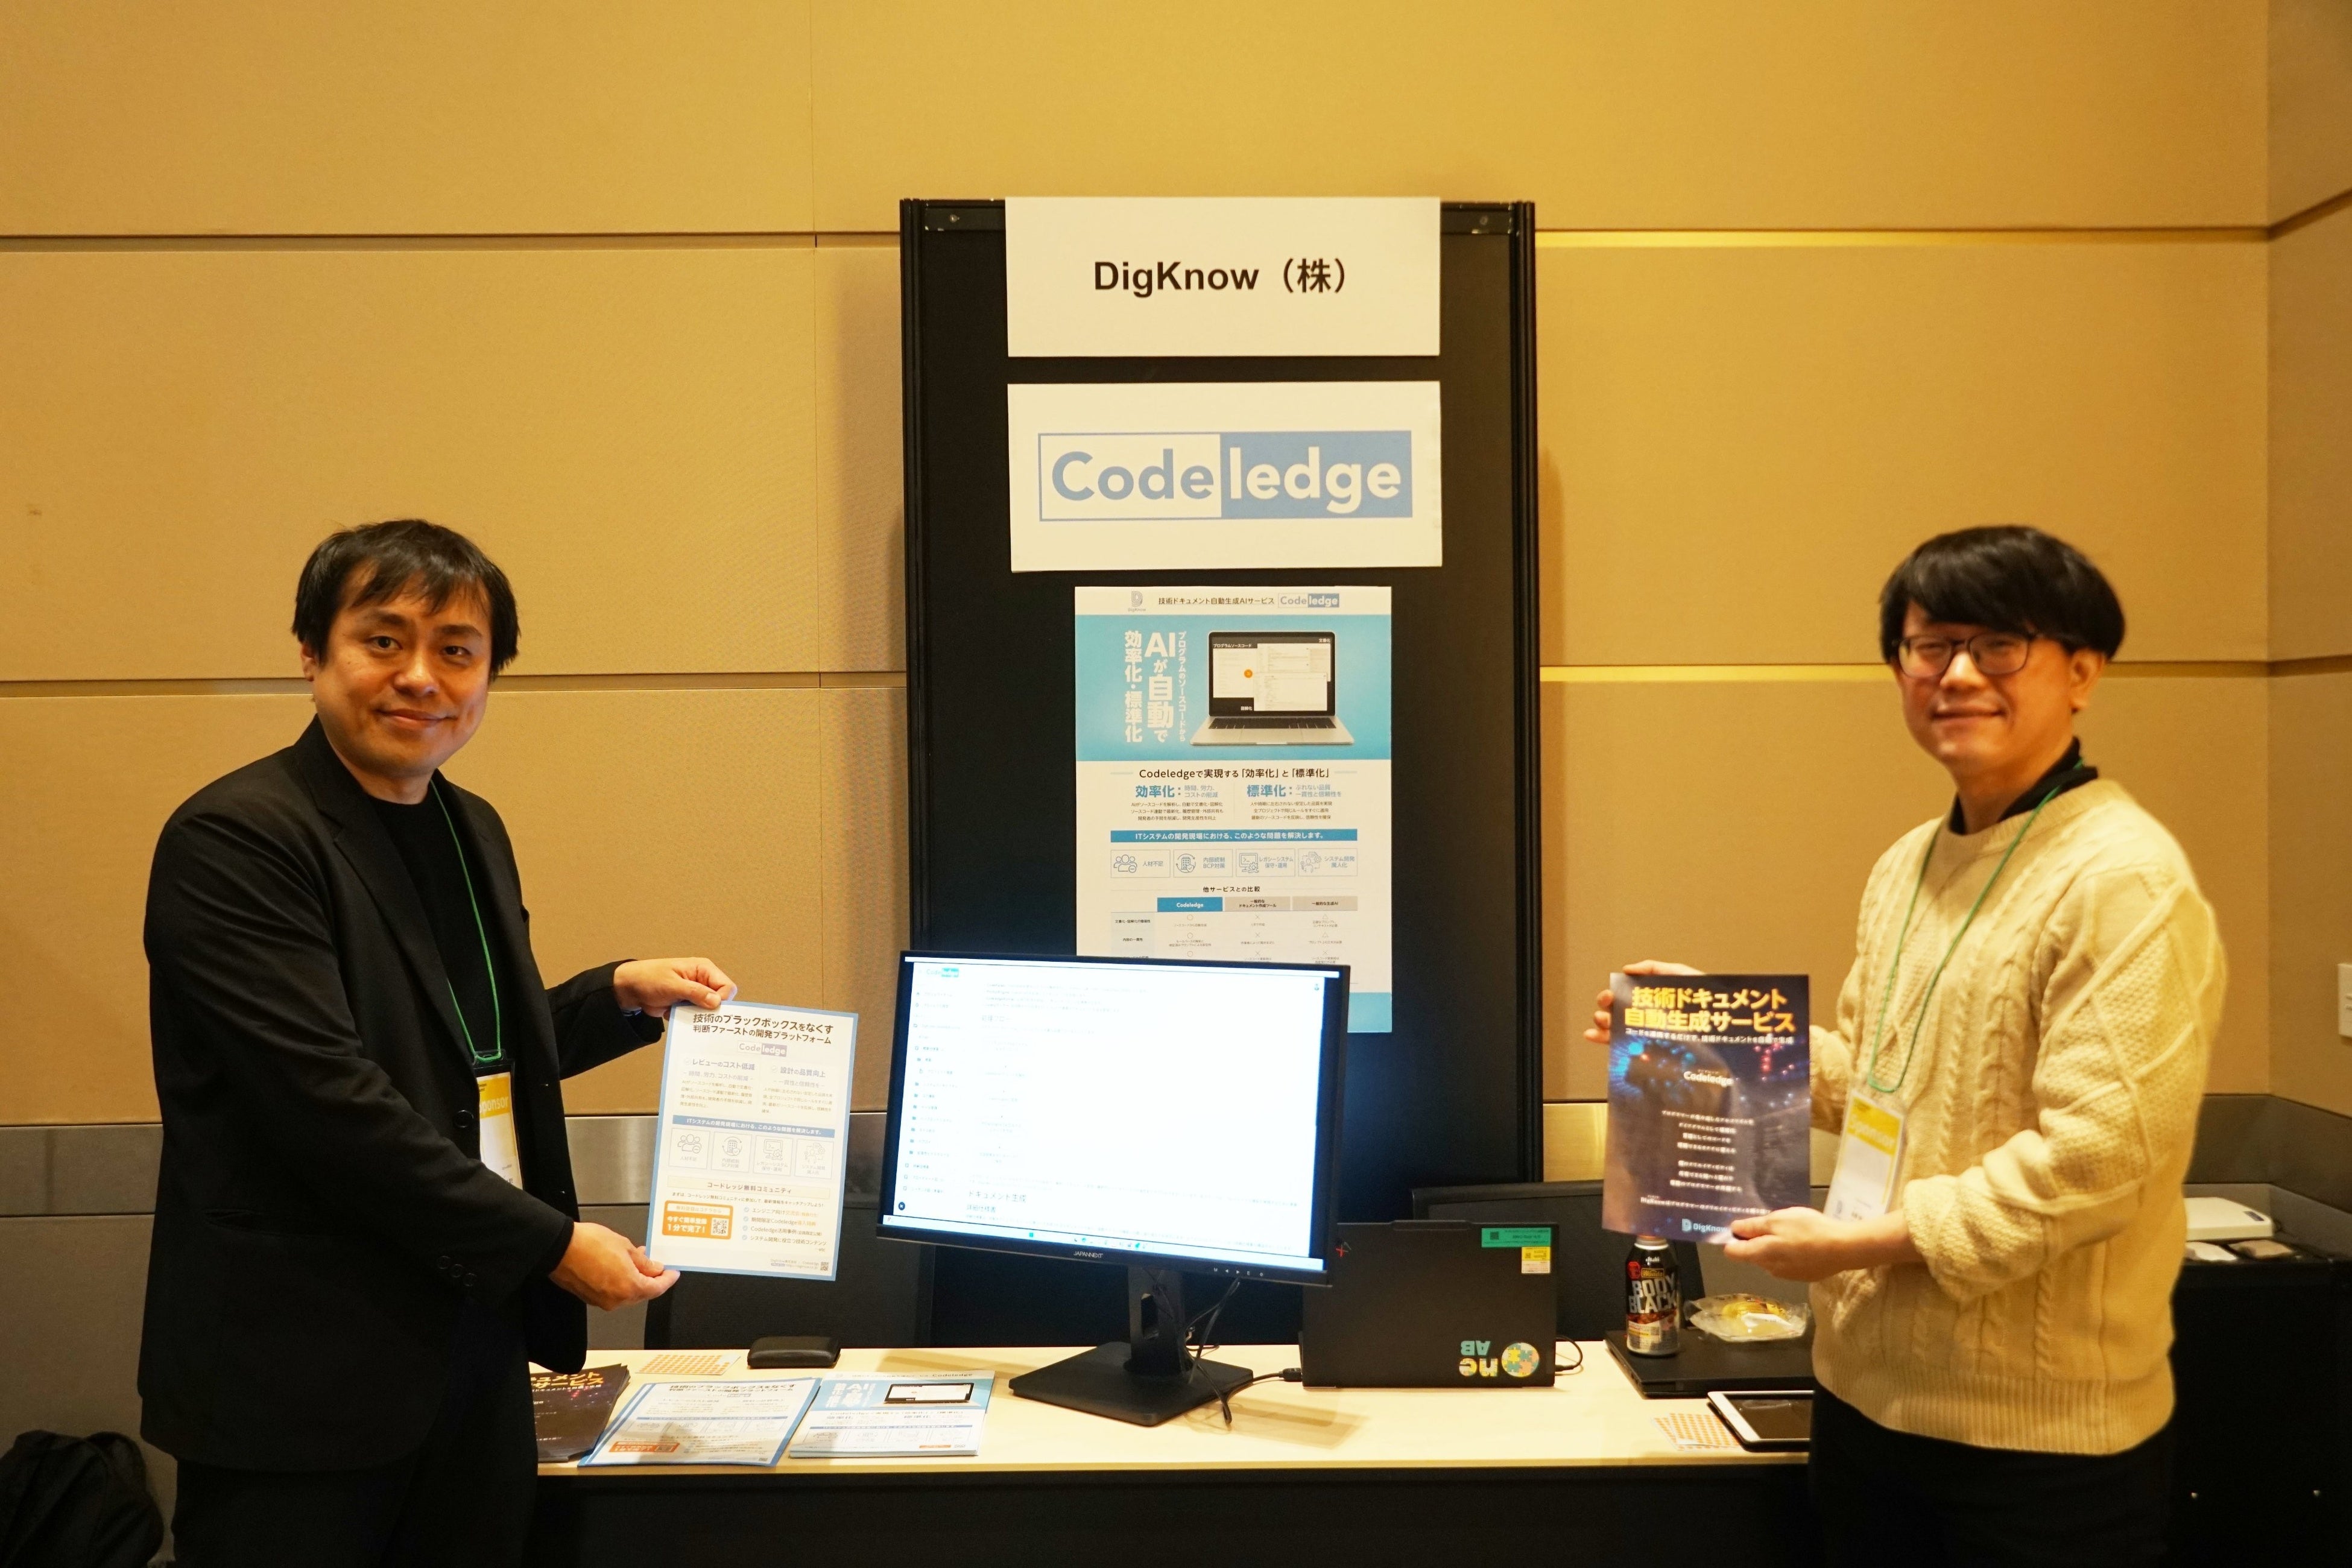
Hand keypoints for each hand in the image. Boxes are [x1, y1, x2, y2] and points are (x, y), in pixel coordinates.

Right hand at [550, 1221, 679, 1310]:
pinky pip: (613, 1292)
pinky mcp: (590, 1298)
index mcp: (629, 1287)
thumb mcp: (625, 1247)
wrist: (559, 1247)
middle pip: (642, 1293)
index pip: (656, 1289)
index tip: (673, 1274)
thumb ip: (644, 1262)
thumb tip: (654, 1268)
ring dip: (635, 1279)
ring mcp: (602, 1301)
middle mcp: (616, 1300)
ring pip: (627, 1293)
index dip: (667, 1280)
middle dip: (651, 1279)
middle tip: (656, 1265)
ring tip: (638, 1260)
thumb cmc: (589, 1244)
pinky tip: (621, 1267)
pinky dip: (621, 1281)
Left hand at [614, 957, 735, 1019]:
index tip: (711, 1009)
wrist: (631, 988)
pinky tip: (675, 1014)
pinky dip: (688, 1019)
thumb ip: (695, 992)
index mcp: (703, 969)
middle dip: (710, 1010)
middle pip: (721, 1000)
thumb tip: (717, 1002)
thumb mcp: (672, 985)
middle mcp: (703, 981)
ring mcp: (696, 994)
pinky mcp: (688, 1004)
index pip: (726, 986)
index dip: (722, 1000)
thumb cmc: (649, 978)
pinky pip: (697, 1016)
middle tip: (695, 1015)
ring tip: (681, 1013)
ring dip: (697, 1016)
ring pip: (709, 1010)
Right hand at [1582, 959, 1703, 1044]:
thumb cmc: (1708, 998)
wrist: (1727, 1020)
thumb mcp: (1682, 975)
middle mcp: (1648, 1018)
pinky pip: (1626, 1047)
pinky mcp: (1653, 1051)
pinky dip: (1605, 1041)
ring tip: (1604, 1022)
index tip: (1608, 997)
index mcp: (1653, 1001)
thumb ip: (1656, 968)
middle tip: (1607, 1010)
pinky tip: (1593, 1037)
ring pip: (1618, 1029)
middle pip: (1618, 1014)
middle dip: (1606, 1010)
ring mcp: (1650, 1034)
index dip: (1612, 997)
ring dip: (1603, 1025)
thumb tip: (1627, 969)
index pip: (1625, 999)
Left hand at [1723, 1207, 1918, 1281]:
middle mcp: (1769, 1269)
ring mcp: (1787, 1275)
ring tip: (1792, 1229)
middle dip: (1757, 1239)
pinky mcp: (1803, 1276)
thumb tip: (1734, 1230)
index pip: (1732, 1252)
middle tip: (1774, 1222)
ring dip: (1775, 1245)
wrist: (1843, 1248)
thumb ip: (1754, 1227)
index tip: (1741, 1226)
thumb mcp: (1778, 1220)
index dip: (1733, 1238)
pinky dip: (1790, 1252)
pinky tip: (1804, 1241)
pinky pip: (1787, 1262)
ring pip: (1771, 1258)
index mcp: (1760, 1254)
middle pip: (1753, 1254)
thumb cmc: (1808, 1230)